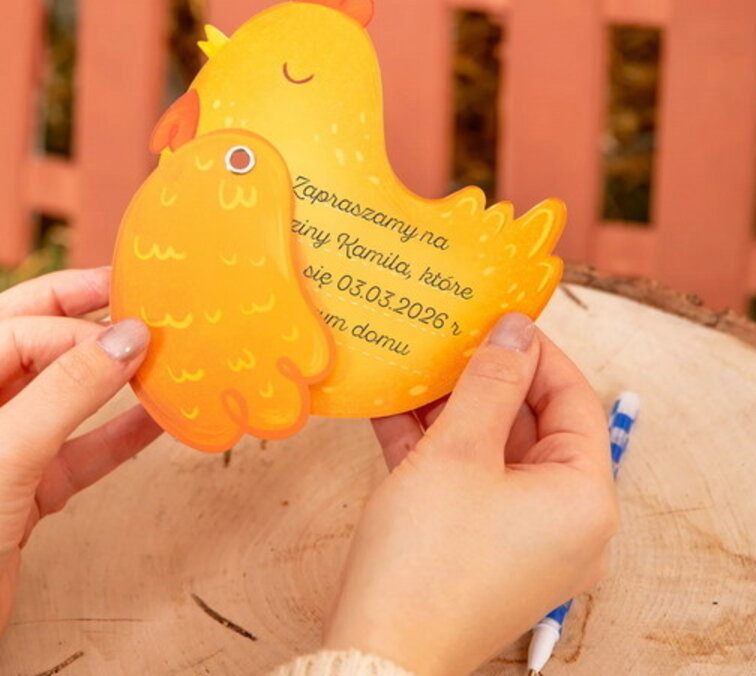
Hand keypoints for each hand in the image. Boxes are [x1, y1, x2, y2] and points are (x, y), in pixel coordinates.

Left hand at [0, 269, 159, 675]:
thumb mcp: (3, 454)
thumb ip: (70, 390)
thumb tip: (131, 336)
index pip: (13, 331)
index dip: (72, 329)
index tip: (128, 332)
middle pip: (30, 342)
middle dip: (79, 314)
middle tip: (129, 289)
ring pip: (61, 393)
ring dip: (106, 374)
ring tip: (152, 348)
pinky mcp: (28, 485)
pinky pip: (81, 444)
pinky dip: (118, 430)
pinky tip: (156, 415)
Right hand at [324, 313, 617, 675]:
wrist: (378, 652)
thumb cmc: (428, 556)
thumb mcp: (459, 452)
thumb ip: (489, 384)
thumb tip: (515, 330)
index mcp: (582, 497)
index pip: (573, 400)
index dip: (535, 352)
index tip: (495, 318)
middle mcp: (562, 518)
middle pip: (530, 424)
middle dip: (483, 379)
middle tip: (446, 337)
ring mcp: (519, 533)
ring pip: (490, 449)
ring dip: (449, 408)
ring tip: (414, 365)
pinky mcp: (478, 544)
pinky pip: (464, 478)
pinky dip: (431, 444)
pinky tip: (390, 408)